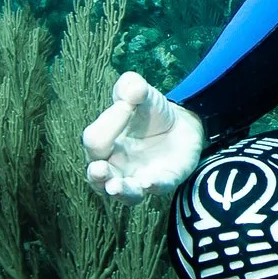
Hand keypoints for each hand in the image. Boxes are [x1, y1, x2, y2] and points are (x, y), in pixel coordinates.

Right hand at [83, 72, 203, 198]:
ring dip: (119, 190)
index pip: (95, 140)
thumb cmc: (151, 112)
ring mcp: (139, 177)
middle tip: (99, 169)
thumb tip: (132, 91)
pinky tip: (149, 182)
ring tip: (114, 187)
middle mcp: (116, 166)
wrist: (182, 125)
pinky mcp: (163, 181)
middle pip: (98, 177)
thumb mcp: (141, 93)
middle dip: (97, 174)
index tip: (126, 105)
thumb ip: (131, 86)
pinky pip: (157, 188)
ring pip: (123, 192)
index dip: (107, 124)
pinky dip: (152, 186)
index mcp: (104, 144)